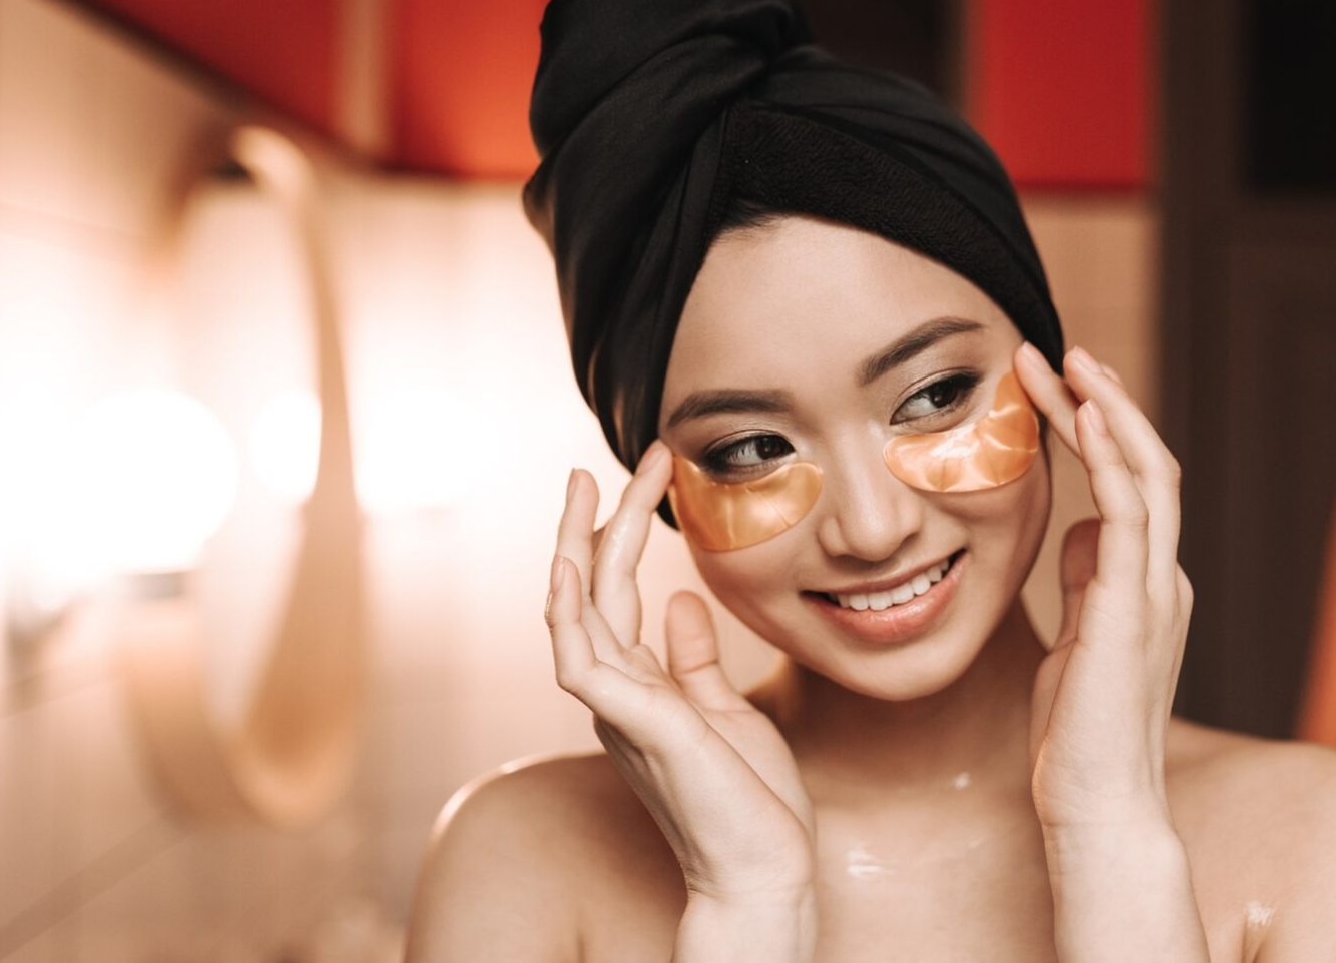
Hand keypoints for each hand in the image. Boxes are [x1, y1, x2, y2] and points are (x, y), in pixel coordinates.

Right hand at [546, 444, 818, 905]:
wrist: (765, 872)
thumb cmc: (750, 802)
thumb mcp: (726, 710)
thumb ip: (693, 658)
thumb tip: (678, 600)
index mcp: (638, 687)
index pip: (615, 595)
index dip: (621, 532)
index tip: (651, 473)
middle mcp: (616, 694)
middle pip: (587, 592)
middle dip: (591, 523)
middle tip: (592, 463)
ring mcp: (619, 711)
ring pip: (575, 615)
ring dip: (574, 549)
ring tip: (582, 489)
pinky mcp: (637, 727)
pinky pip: (583, 663)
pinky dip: (570, 613)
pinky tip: (571, 566)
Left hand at [1013, 343, 1193, 836]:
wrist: (1097, 807)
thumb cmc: (1076, 736)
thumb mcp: (1074, 641)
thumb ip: (1084, 584)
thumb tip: (1077, 530)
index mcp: (1145, 584)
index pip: (1130, 485)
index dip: (1098, 430)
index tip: (1056, 385)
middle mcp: (1161, 577)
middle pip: (1146, 464)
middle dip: (1103, 402)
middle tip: (1061, 352)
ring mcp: (1154, 590)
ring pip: (1147, 474)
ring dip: (1105, 411)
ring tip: (1067, 361)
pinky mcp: (1132, 608)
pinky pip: (1131, 514)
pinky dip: (1112, 457)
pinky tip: (1082, 414)